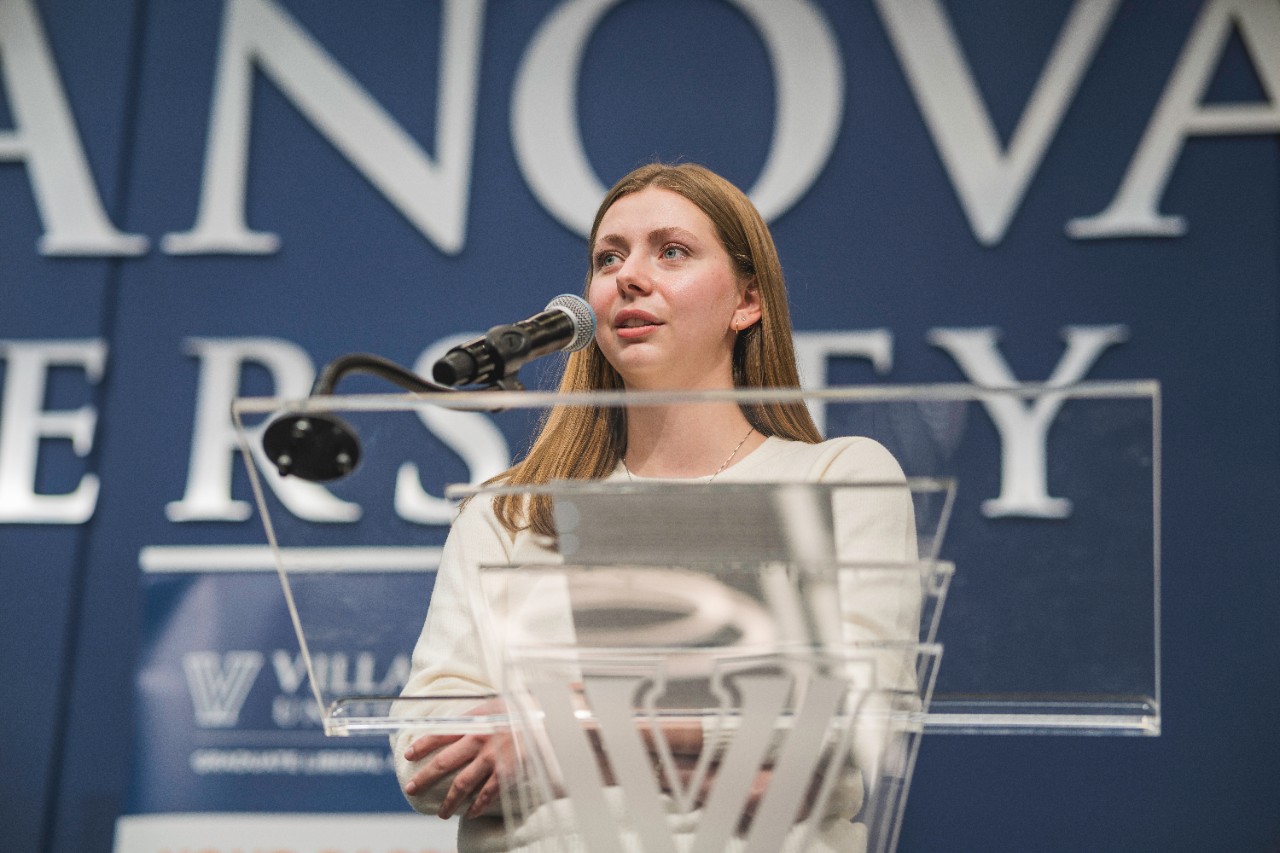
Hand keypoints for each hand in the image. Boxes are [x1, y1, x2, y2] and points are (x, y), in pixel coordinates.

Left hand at [402, 699, 513, 819]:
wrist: (547, 717)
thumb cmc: (521, 709)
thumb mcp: (494, 705)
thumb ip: (475, 716)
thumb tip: (456, 723)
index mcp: (474, 722)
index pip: (440, 733)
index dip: (422, 745)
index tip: (408, 755)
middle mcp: (479, 740)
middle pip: (444, 762)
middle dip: (425, 777)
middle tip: (412, 788)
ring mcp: (492, 758)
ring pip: (462, 784)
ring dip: (449, 801)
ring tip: (441, 813)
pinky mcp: (506, 772)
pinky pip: (486, 794)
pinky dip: (477, 806)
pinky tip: (470, 814)